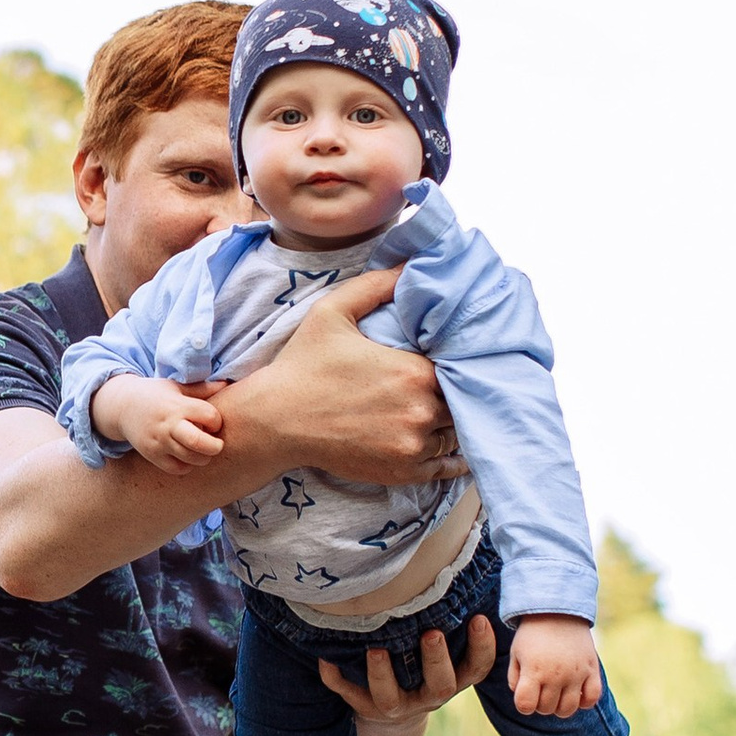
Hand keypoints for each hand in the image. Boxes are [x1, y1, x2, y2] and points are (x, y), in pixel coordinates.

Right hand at [91, 372, 223, 470]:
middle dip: (215, 446)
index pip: (210, 417)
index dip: (217, 421)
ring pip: (190, 458)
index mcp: (178, 406)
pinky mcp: (152, 455)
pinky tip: (187, 456)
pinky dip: (187, 465)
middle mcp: (169, 425)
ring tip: (202, 450)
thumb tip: (226, 384)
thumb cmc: (155, 395)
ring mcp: (159, 442)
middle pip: (199, 442)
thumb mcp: (177, 386)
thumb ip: (202, 389)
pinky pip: (177, 468)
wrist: (122, 407)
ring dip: (203, 457)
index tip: (213, 422)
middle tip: (217, 444)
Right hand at [224, 273, 461, 489]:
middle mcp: (421, 410)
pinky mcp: (401, 471)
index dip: (456, 366)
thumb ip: (376, 285)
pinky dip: (451, 460)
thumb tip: (409, 265)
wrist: (275, 420)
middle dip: (455, 395)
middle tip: (447, 389)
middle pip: (460, 403)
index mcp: (414, 371)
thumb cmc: (303, 365)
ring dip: (451, 425)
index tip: (446, 363)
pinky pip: (443, 468)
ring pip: (455, 435)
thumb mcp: (333, 311)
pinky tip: (454, 451)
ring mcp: (412, 445)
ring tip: (443, 415)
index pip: (458, 369)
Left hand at [317, 614, 499, 724]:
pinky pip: (348, 695)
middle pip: (440, 685)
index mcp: (453, 678)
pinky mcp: (366, 708)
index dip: (482, 647)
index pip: (476, 668)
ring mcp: (397, 705)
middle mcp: (429, 695)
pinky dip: (336, 678)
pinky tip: (326, 659)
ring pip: (390, 697)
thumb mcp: (446, 647)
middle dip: (436, 660)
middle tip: (431, 634)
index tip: (479, 619)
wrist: (392, 713)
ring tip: (377, 650)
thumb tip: (467, 552)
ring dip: (383, 674)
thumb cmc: (424, 662)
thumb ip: (455, 615)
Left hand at [507, 615, 600, 717]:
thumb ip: (515, 679)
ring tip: (557, 693)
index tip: (526, 694)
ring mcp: (576, 673)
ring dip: (559, 707)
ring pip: (568, 709)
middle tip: (541, 689)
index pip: (525, 705)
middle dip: (540, 704)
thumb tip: (525, 702)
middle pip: (546, 709)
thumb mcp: (516, 654)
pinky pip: (592, 698)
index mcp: (534, 670)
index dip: (523, 704)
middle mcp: (555, 675)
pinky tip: (576, 692)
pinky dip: (584, 702)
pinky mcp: (592, 669)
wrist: (558, 611)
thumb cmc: (533, 635)